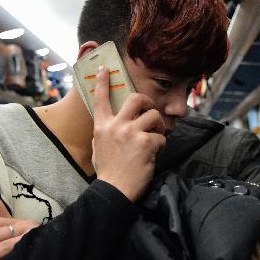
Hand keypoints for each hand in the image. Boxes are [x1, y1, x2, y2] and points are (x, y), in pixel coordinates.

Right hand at [92, 65, 165, 201]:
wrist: (114, 190)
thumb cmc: (108, 171)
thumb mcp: (98, 147)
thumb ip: (105, 132)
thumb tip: (111, 124)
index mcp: (102, 126)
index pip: (100, 99)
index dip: (102, 82)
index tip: (104, 69)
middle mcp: (116, 125)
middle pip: (136, 98)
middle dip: (148, 102)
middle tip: (151, 113)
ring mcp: (131, 133)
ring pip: (153, 115)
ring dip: (159, 126)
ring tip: (156, 137)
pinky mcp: (146, 142)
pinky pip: (161, 137)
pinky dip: (161, 146)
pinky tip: (154, 155)